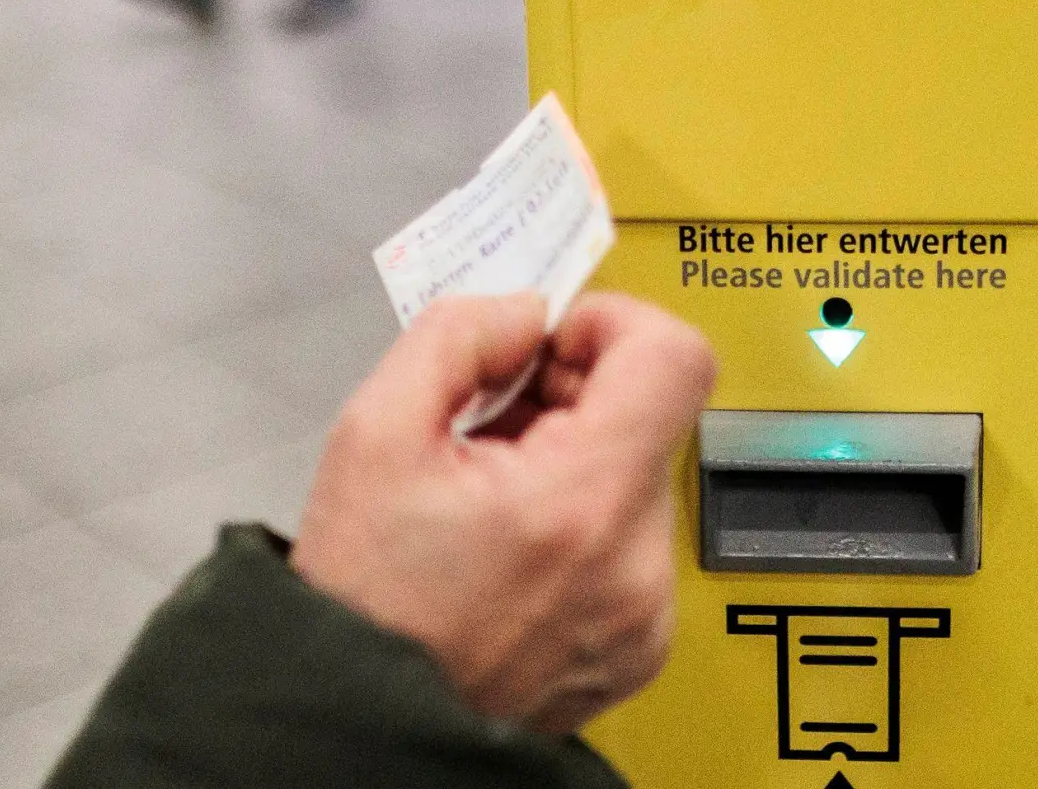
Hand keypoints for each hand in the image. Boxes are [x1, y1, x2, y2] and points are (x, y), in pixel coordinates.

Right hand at [293, 292, 715, 733]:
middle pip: (651, 418)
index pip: (675, 358)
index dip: (614, 324)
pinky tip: (513, 547)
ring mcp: (644, 613)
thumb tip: (525, 313)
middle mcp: (634, 563)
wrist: (362, 723)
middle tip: (493, 428)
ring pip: (640, 479)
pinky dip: (582, 528)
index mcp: (580, 502)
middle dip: (573, 400)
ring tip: (492, 497)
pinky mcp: (639, 646)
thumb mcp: (374, 432)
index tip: (558, 344)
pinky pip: (633, 545)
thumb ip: (456, 336)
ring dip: (576, 464)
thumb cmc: (363, 598)